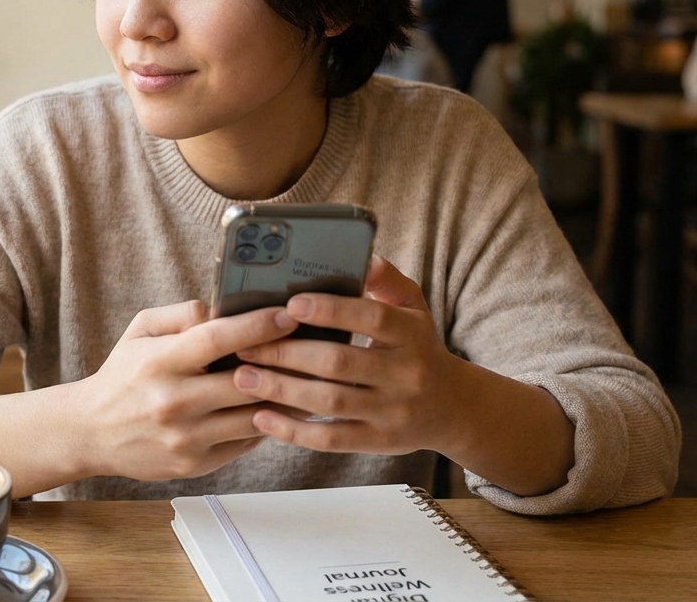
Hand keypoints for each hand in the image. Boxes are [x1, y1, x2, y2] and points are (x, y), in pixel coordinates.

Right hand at [69, 300, 298, 480]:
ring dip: (283, 399)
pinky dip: (264, 425)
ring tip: (306, 380)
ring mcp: (184, 438)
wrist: (92, 432)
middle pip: (244, 382)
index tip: (288, 314)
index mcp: (158, 363)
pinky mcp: (194, 465)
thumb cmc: (124, 374)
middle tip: (312, 349)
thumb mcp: (140, 331)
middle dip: (283, 364)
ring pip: (252, 417)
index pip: (216, 339)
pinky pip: (244, 443)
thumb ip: (181, 315)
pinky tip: (276, 409)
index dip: (257, 325)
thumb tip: (224, 310)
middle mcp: (172, 402)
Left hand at [230, 256, 466, 455]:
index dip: (332, 311)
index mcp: (411, 334)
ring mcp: (392, 412)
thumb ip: (387, 280)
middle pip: (340, 363)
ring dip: (282, 390)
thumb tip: (362, 255)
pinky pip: (331, 439)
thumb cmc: (418, 347)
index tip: (291, 304)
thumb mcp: (413, 308)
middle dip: (287, 354)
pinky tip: (261, 418)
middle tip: (245, 345)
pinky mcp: (378, 441)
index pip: (372, 318)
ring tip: (243, 378)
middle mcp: (405, 374)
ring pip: (330, 403)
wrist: (453, 407)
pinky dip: (294, 431)